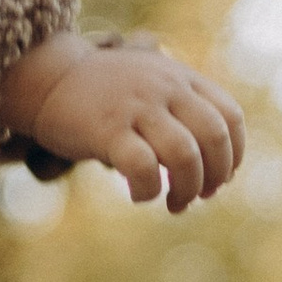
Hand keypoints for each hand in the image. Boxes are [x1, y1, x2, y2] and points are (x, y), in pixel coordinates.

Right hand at [0, 30, 246, 212]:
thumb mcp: (151, 84)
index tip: (221, 178)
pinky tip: (139, 195)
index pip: (230, 116)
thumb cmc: (103, 93)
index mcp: (180, 78)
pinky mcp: (107, 128)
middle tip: (200, 196)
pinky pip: (143, 167)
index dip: (233, 155)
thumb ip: (182, 111)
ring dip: (187, 190)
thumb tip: (210, 169)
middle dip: (215, 177)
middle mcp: (164, 88)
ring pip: (185, 155)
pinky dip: (149, 191)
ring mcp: (137, 107)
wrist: (48, 79)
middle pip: (215, 137)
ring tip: (174, 203)